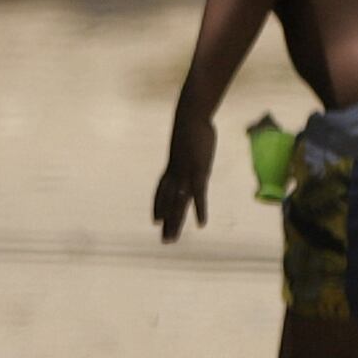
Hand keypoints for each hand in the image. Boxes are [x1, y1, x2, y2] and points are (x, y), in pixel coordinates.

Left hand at [152, 116, 215, 240]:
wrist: (190, 116)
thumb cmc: (190, 125)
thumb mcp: (185, 140)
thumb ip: (186, 148)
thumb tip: (187, 145)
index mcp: (172, 167)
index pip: (161, 191)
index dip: (158, 206)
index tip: (155, 220)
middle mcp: (175, 175)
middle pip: (169, 203)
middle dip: (167, 222)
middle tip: (165, 241)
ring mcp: (185, 175)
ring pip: (178, 204)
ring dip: (176, 223)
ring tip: (172, 240)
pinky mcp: (199, 172)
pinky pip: (198, 196)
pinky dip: (200, 211)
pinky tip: (201, 224)